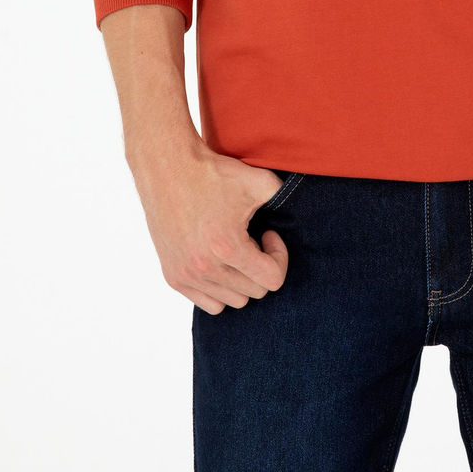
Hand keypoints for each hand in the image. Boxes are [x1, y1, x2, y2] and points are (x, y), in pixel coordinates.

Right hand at [131, 142, 289, 314]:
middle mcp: (205, 268)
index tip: (268, 234)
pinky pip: (209, 303)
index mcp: (227, 247)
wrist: (167, 167)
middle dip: (261, 267)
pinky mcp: (173, 277)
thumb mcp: (258, 180)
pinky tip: (219, 260)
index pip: (272, 281)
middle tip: (254, 240)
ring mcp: (186, 275)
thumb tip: (305, 208)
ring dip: (241, 280)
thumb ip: (285, 198)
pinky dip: (220, 288)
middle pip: (254, 292)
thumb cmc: (213, 173)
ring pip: (232, 302)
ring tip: (237, 250)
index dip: (279, 256)